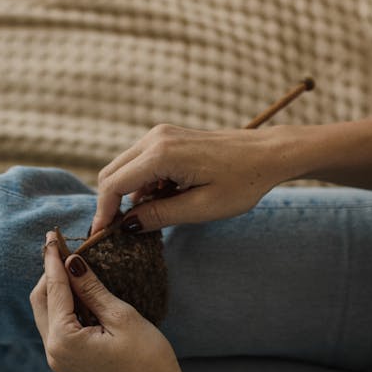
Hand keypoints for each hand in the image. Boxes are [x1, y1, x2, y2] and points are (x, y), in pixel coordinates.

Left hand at [29, 231, 193, 371]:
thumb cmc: (149, 359)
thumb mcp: (121, 316)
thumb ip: (92, 288)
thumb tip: (71, 261)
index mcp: (64, 341)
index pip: (53, 289)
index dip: (53, 260)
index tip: (52, 235)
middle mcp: (53, 352)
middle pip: (41, 301)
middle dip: (50, 273)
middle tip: (61, 247)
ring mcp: (58, 360)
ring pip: (47, 313)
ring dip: (56, 289)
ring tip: (71, 264)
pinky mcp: (68, 362)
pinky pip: (57, 326)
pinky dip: (64, 306)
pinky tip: (78, 290)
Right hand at [91, 123, 299, 233]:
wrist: (269, 154)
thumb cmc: (242, 181)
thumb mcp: (201, 208)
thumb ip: (159, 215)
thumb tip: (127, 225)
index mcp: (161, 154)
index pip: (114, 184)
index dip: (104, 212)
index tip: (102, 236)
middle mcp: (155, 138)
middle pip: (112, 173)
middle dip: (111, 203)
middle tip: (122, 231)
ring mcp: (161, 135)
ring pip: (125, 168)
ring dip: (130, 194)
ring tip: (158, 214)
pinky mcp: (168, 138)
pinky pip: (141, 163)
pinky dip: (143, 184)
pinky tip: (168, 197)